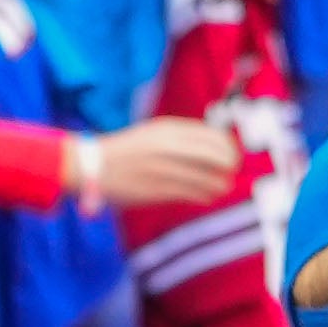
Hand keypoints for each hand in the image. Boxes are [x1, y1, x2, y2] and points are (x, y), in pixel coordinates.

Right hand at [84, 117, 242, 207]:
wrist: (96, 165)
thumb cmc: (128, 149)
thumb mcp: (154, 132)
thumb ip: (181, 136)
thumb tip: (213, 144)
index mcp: (168, 129)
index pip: (212, 135)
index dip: (228, 146)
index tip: (231, 153)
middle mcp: (169, 147)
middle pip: (215, 154)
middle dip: (229, 164)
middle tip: (231, 170)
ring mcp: (165, 169)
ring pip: (207, 177)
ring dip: (220, 183)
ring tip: (222, 186)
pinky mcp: (160, 190)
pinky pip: (193, 194)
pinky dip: (205, 195)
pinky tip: (208, 196)